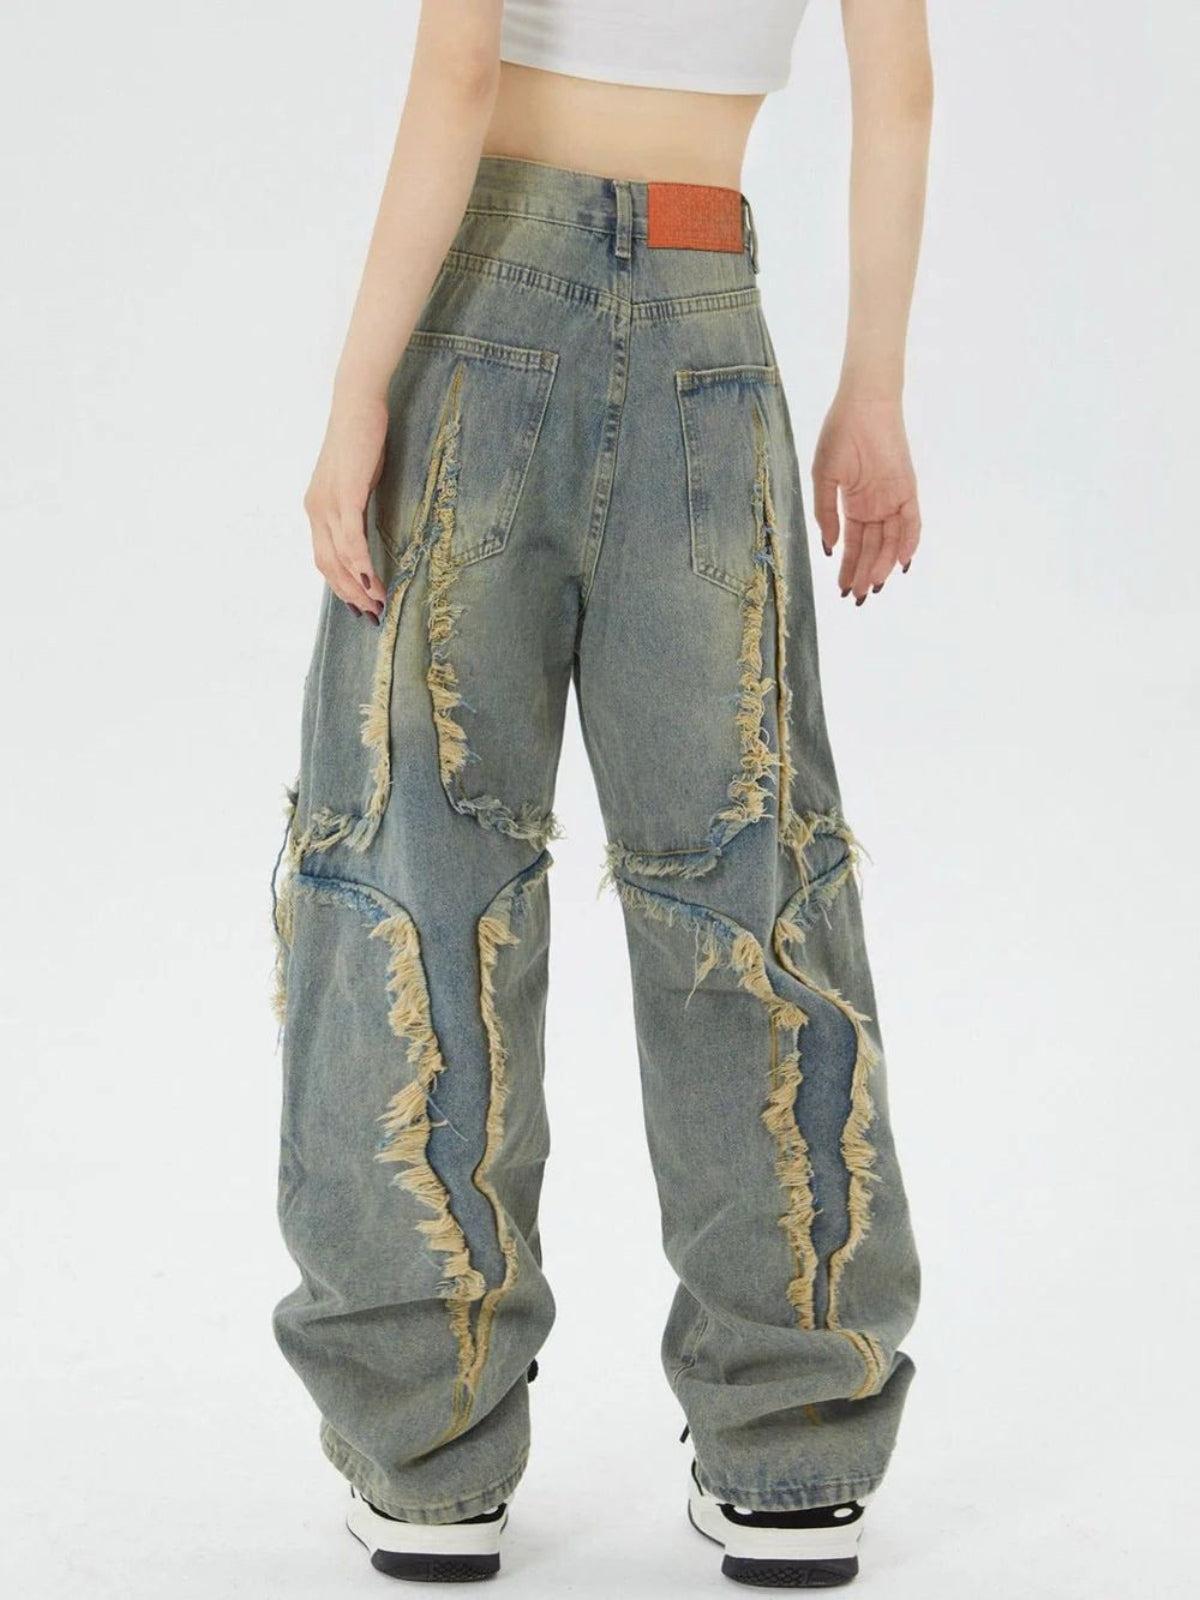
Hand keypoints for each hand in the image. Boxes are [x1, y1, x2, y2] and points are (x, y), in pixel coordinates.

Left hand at [303, 399, 389, 619]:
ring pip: (339, 558)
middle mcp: (315, 509)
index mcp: (316, 508)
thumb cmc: (361, 439)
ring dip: (358, 585)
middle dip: (349, 594)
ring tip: (379, 602)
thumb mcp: (356, 480)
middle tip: (372, 614)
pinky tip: (371, 580)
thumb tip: (367, 531)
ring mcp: (328, 503)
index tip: (360, 605)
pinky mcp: (345, 495)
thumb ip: (356, 508)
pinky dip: (360, 563)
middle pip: (327, 565)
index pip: (324, 558)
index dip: (340, 586)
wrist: (357, 404)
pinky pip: (350, 539)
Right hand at [812, 396, 921, 604]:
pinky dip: (908, 542)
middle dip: (863, 574)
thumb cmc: (838, 436)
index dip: (847, 567)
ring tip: (870, 586)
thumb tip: (829, 546)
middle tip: (855, 598)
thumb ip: (825, 513)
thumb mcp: (823, 479)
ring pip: (890, 541)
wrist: (861, 405)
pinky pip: (912, 521)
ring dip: (881, 565)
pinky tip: (899, 564)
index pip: (853, 544)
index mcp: (854, 504)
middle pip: (872, 548)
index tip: (840, 590)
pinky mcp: (907, 488)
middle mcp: (875, 505)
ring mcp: (892, 498)